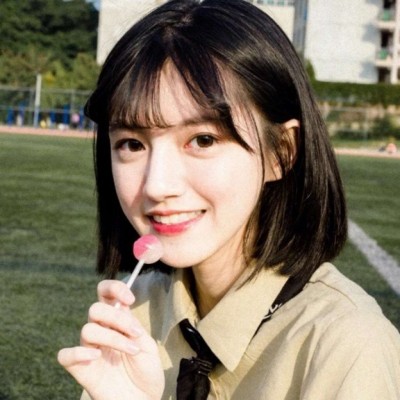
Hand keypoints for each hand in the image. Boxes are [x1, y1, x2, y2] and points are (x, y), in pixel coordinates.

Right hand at [57, 280, 164, 399]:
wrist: (144, 399)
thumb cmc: (146, 372)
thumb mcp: (147, 345)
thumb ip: (133, 327)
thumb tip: (120, 310)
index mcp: (117, 321)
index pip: (105, 293)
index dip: (113, 288)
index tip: (129, 299)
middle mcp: (101, 331)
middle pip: (95, 309)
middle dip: (117, 317)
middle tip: (135, 333)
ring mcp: (89, 349)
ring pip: (88, 329)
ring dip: (113, 338)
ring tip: (132, 350)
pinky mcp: (80, 369)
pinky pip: (65, 355)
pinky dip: (79, 352)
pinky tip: (97, 357)